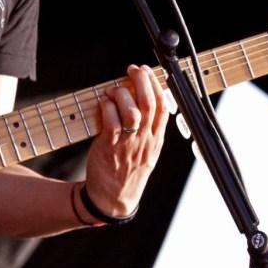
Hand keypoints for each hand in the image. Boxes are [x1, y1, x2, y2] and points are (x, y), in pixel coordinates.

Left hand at [83, 64, 170, 217]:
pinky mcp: (109, 148)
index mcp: (156, 140)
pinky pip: (111, 123)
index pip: (163, 107)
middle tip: (133, 69)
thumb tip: (144, 97)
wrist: (113, 199)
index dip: (156, 85)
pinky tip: (104, 103)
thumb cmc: (128, 171)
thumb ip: (148, 127)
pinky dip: (107, 107)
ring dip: (122, 94)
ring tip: (114, 91)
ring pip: (132, 112)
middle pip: (149, 105)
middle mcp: (144, 141)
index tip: (148, 71)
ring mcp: (128, 145)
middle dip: (142, 81)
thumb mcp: (147, 151)